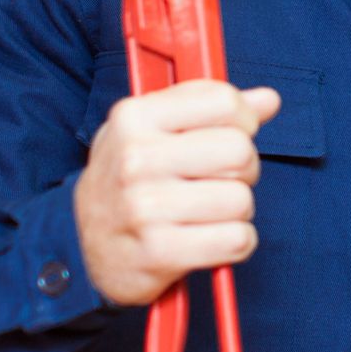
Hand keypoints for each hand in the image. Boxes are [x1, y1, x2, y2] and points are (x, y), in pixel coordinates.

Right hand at [74, 79, 280, 307]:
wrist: (82, 244)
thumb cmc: (126, 179)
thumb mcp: (151, 130)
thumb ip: (208, 108)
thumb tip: (268, 99)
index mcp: (134, 117)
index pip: (223, 102)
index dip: (242, 120)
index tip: (233, 133)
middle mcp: (136, 159)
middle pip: (240, 151)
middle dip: (243, 168)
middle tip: (219, 179)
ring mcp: (145, 207)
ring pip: (241, 199)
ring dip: (237, 210)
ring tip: (208, 211)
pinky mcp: (159, 252)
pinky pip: (237, 239)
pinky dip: (236, 242)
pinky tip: (210, 238)